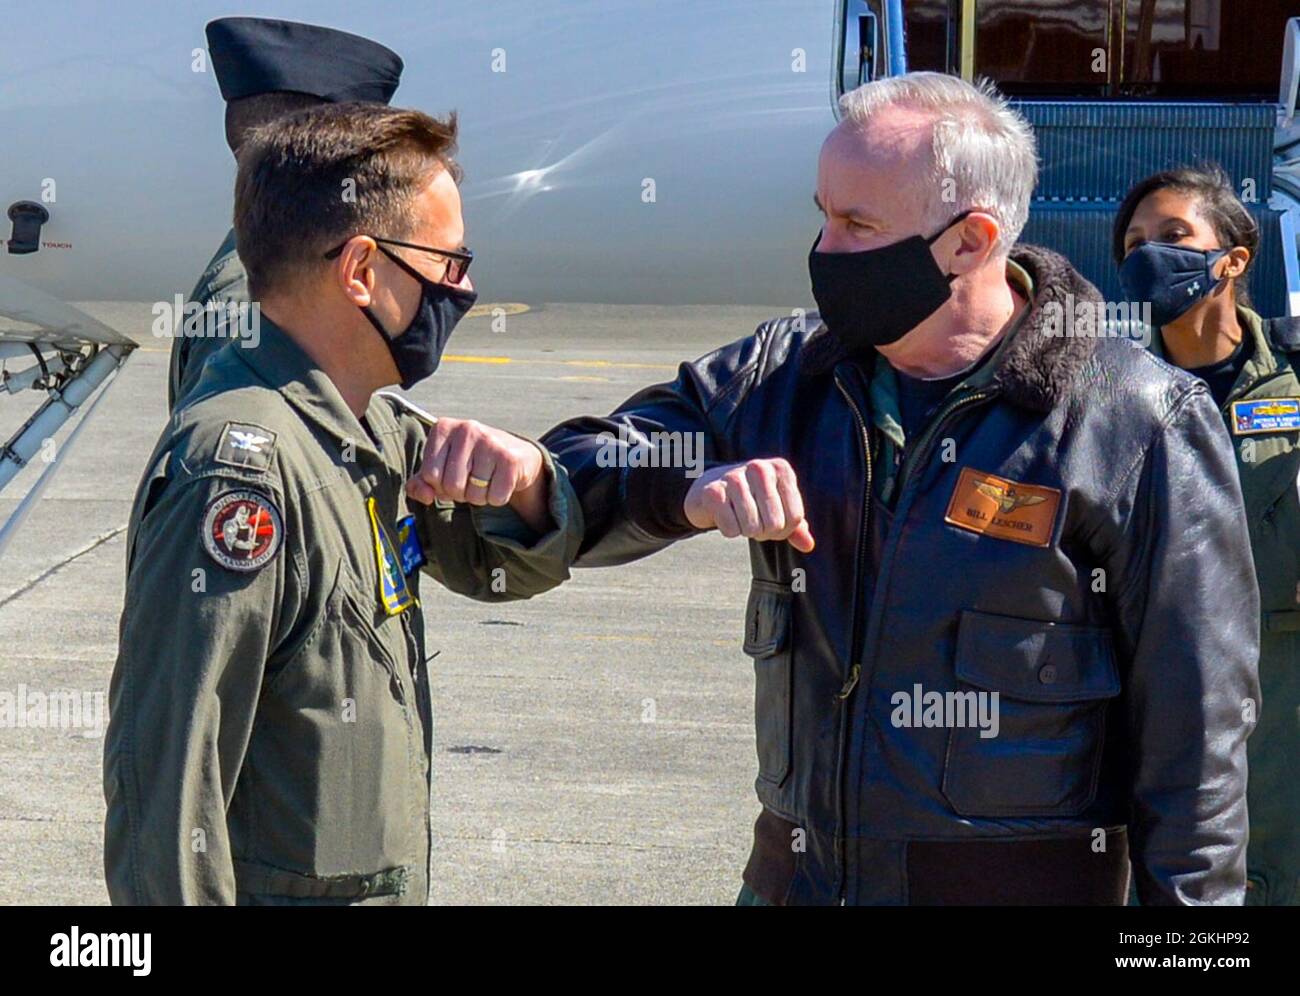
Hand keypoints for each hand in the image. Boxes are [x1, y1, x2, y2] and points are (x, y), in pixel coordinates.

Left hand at [407, 417, 544, 508]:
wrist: (516, 453)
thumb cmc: (471, 462)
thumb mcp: (440, 468)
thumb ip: (420, 484)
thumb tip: (425, 496)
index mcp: (443, 428)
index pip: (429, 474)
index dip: (440, 485)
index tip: (452, 474)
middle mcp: (466, 429)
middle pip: (452, 485)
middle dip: (461, 493)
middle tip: (471, 480)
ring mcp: (490, 442)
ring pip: (474, 494)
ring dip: (480, 497)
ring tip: (487, 479)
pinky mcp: (510, 459)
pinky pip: (496, 497)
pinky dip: (497, 498)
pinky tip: (501, 481)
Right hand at [683, 458, 813, 551]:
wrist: (709, 486)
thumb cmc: (752, 499)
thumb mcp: (778, 507)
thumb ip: (796, 526)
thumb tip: (808, 545)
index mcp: (781, 469)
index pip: (796, 518)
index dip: (784, 530)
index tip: (772, 519)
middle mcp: (760, 468)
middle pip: (775, 525)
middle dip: (765, 532)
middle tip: (754, 520)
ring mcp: (735, 477)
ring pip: (752, 529)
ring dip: (746, 531)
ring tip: (740, 517)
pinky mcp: (713, 492)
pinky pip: (731, 530)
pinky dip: (729, 531)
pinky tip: (725, 515)